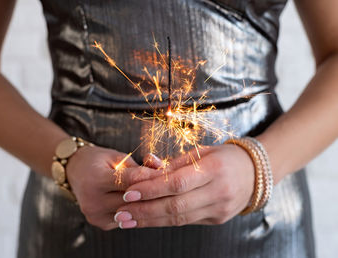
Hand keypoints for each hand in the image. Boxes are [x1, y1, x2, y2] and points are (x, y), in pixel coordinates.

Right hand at [65, 145, 162, 230]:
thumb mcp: (116, 157)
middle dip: (154, 192)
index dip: (151, 177)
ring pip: (132, 212)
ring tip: (164, 194)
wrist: (75, 171)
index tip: (169, 173)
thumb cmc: (98, 160)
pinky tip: (149, 203)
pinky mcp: (101, 223)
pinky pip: (126, 218)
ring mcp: (96, 215)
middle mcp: (93, 201)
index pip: (130, 180)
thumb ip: (137, 167)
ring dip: (148, 203)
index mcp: (95, 180)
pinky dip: (138, 210)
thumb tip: (162, 173)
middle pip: (133, 200)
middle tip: (172, 186)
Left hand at [114, 144, 254, 227]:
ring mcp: (220, 209)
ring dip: (150, 220)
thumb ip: (173, 164)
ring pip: (179, 218)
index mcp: (214, 169)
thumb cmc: (223, 157)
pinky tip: (147, 219)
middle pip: (175, 206)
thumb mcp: (201, 152)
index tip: (128, 193)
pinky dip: (164, 221)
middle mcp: (218, 192)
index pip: (176, 183)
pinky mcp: (217, 219)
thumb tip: (144, 169)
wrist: (254, 173)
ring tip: (127, 220)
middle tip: (120, 213)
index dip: (150, 190)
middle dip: (144, 211)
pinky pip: (186, 221)